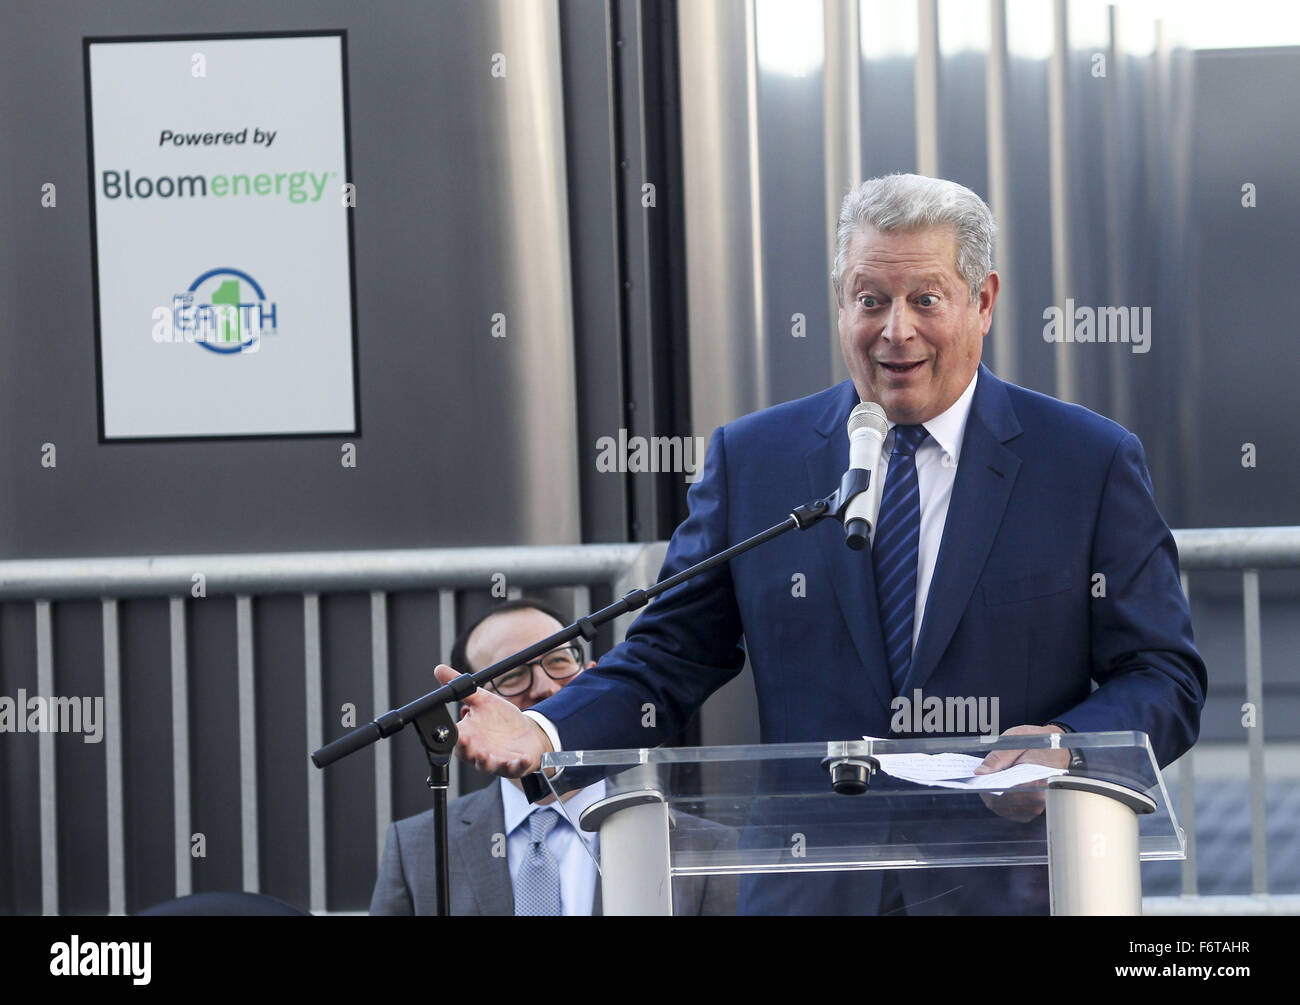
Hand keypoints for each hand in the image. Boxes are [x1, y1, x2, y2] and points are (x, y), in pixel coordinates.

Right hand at [433, 664, 553, 776]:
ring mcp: (496, 761)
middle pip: (468, 755)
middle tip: (466, 741)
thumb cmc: (502, 720)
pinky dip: (518, 764)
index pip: (456, 739)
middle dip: (466, 750)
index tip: (455, 731)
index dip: (454, 737)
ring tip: (484, 755)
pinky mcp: (514, 765)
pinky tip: (522, 758)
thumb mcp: (483, 700)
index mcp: (469, 737)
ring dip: (485, 762)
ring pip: (487, 766)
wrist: (527, 733)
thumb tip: (439, 669)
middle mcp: (479, 752)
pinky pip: (515, 767)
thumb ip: (462, 688)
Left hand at [974, 724, 1069, 821]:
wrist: (1060, 751)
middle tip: (982, 775)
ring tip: (991, 778)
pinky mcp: (1029, 812)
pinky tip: (998, 785)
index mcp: (1037, 783)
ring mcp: (1034, 810)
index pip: (1005, 792)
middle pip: (1000, 803)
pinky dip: (998, 799)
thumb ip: (998, 757)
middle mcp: (1038, 802)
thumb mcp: (1018, 740)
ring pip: (1001, 808)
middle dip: (987, 789)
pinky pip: (1007, 810)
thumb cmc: (1041, 744)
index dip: (987, 786)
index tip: (977, 778)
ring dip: (992, 794)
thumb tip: (979, 773)